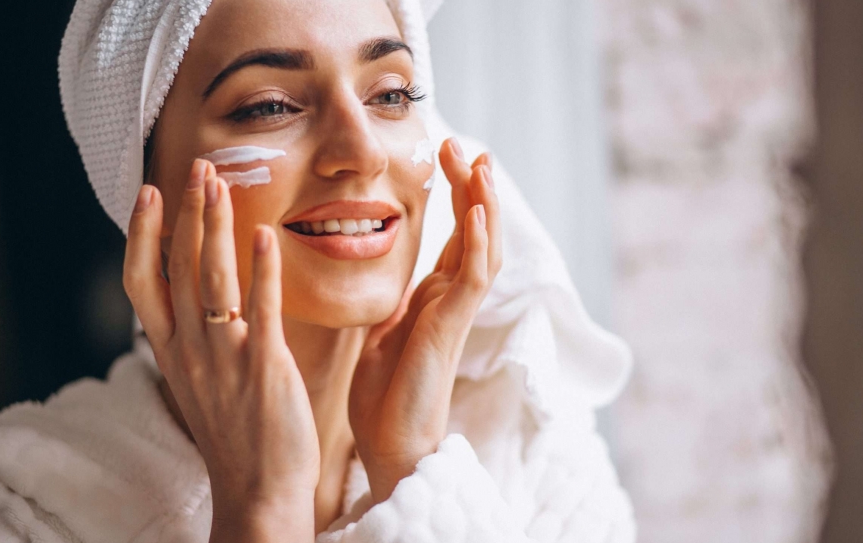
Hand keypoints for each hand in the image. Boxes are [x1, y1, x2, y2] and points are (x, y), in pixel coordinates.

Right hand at [123, 159, 317, 542]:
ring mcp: (224, 357)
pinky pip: (259, 309)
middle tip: (197, 166)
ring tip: (219, 182)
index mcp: (170, 351)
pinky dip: (261, 270)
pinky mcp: (263, 367)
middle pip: (178, 267)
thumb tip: (197, 294)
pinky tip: (266, 235)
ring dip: (214, 226)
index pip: (141, 282)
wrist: (257, 490)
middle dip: (186, 212)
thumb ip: (194, 336)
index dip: (141, 234)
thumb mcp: (198, 381)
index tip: (149, 192)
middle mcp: (189, 350)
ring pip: (212, 278)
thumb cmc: (235, 433)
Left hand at [348, 138, 501, 502]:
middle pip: (475, 231)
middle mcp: (451, 300)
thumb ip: (389, 299)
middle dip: (473, 187)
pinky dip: (477, 243)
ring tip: (481, 162)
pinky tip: (476, 212)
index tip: (450, 156)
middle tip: (466, 145)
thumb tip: (377, 273)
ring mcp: (455, 313)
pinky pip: (473, 279)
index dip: (458, 196)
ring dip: (484, 204)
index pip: (456, 236)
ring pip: (484, 247)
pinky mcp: (451, 328)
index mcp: (434, 298)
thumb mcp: (380, 331)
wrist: (388, 446)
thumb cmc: (382, 396)